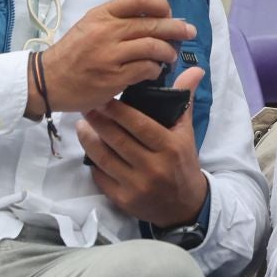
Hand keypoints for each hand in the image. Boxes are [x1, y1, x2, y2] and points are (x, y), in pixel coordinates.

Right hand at [33, 0, 194, 115]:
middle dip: (176, 28)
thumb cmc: (72, 54)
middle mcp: (107, 31)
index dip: (160, 4)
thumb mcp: (90, 26)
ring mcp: (110, 55)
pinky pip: (146, 69)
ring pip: (153, 47)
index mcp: (102, 14)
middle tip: (188, 32)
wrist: (47, 81)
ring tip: (171, 57)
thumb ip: (116, 20)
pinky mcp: (113, 78)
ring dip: (168, 52)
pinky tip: (155, 72)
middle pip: (152, 24)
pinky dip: (155, 70)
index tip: (168, 12)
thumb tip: (151, 18)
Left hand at [77, 66, 208, 227]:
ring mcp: (137, 186)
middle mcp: (153, 167)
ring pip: (105, 158)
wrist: (185, 206)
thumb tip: (194, 69)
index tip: (104, 98)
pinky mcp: (124, 200)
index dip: (118, 111)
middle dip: (99, 121)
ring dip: (89, 140)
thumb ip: (184, 101)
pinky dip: (93, 162)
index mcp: (170, 148)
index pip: (139, 125)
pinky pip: (101, 177)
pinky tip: (89, 150)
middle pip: (118, 140)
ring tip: (81, 126)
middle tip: (86, 107)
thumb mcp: (186, 133)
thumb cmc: (183, 163)